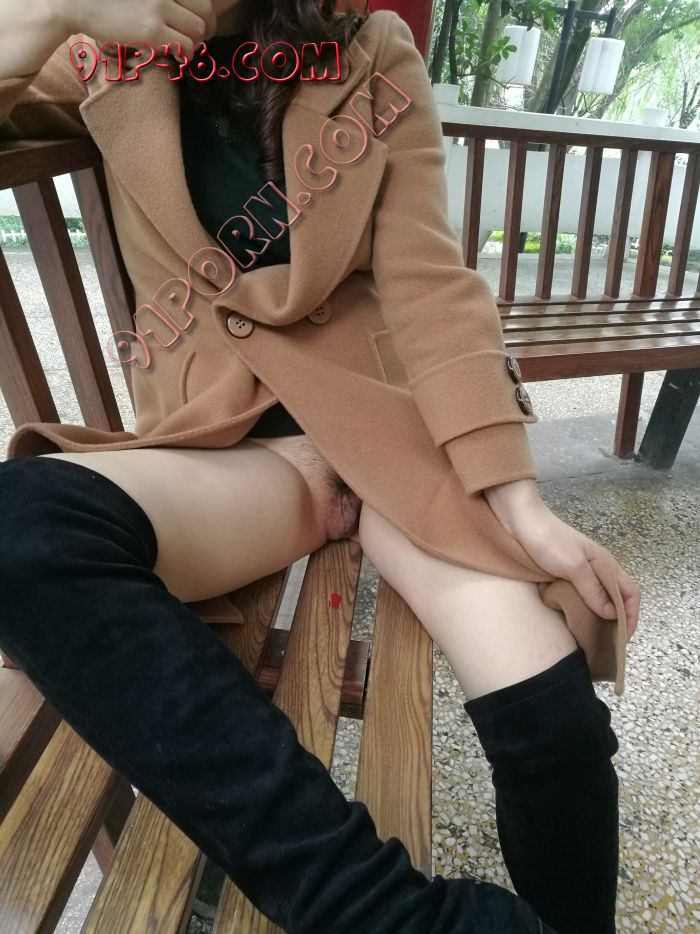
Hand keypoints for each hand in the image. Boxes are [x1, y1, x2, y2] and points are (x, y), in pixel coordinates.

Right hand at [58, 0, 216, 56]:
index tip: (198, 23)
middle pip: (204, 11)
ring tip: (183, 50)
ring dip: (194, 44)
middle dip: (205, 29)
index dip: (203, 12)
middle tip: (196, 40)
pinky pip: (184, 46)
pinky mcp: (151, 29)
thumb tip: (175, 13)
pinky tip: (176, 56)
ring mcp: (159, 7)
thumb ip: (158, 0)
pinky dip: (184, 55)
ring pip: (197, 30)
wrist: (74, 2)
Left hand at [485, 480, 640, 639]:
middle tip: (605, 644)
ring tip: (589, 638)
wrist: (518, 519)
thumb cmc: (548, 540)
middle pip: (615, 598)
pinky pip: (576, 596)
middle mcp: (595, 569)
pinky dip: (579, 610)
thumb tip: (612, 615)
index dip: (631, 615)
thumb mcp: (573, 566)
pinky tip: (571, 621)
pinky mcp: (560, 574)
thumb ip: (593, 590)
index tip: (622, 638)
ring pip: (595, 598)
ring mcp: (577, 572)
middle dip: (615, 621)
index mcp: (605, 564)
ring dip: (596, 617)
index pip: (630, 593)